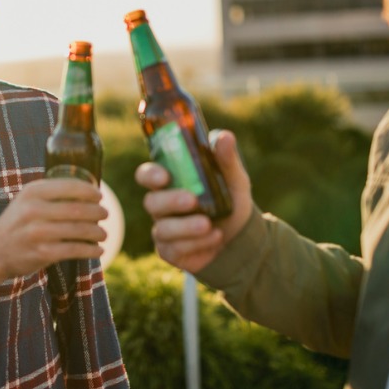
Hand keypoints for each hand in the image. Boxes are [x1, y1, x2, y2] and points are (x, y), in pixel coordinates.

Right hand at [0, 178, 106, 295]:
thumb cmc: (17, 222)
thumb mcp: (26, 200)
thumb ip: (50, 193)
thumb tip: (88, 189)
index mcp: (33, 192)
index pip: (70, 186)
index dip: (90, 191)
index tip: (99, 196)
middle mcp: (34, 210)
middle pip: (78, 209)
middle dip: (98, 212)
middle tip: (105, 215)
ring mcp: (38, 232)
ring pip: (80, 230)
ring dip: (98, 232)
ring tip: (103, 233)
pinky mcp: (43, 253)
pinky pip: (75, 249)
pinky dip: (91, 250)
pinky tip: (98, 250)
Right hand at [135, 129, 252, 273]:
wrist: (241, 236)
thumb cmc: (230, 200)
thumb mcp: (233, 178)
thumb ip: (226, 159)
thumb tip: (225, 136)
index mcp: (170, 182)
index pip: (147, 175)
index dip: (150, 175)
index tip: (164, 177)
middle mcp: (161, 205)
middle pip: (151, 202)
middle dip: (170, 201)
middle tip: (192, 200)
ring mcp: (164, 229)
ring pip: (163, 229)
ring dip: (186, 227)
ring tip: (209, 225)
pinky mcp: (170, 251)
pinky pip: (174, 249)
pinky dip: (196, 243)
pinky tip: (215, 238)